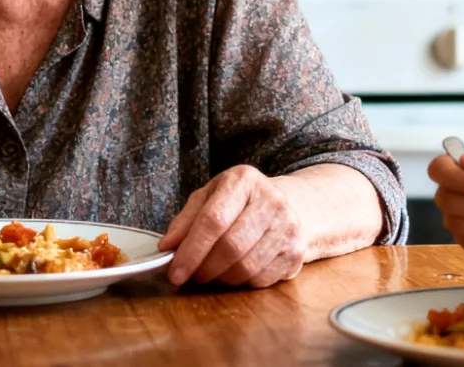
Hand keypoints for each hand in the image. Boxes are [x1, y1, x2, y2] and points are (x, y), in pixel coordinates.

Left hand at [157, 165, 306, 287]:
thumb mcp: (210, 197)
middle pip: (230, 246)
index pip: (213, 220)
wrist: (289, 206)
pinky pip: (260, 280)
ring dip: (220, 278)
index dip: (191, 250)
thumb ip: (186, 220)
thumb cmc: (240, 202)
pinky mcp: (296, 254)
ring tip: (211, 271)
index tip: (175, 271)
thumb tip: (167, 247)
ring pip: (245, 268)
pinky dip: (240, 282)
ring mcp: (288, 228)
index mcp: (244, 181)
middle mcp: (271, 201)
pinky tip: (233, 271)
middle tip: (191, 274)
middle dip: (204, 267)